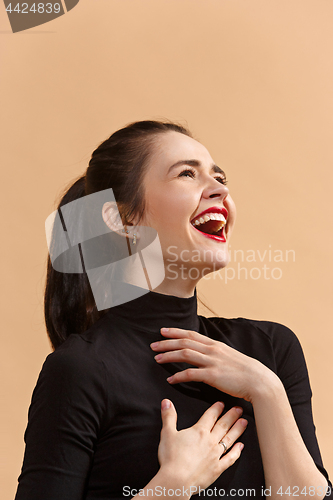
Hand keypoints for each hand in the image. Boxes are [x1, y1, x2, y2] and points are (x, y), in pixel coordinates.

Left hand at [151, 328, 275, 401]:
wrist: (259, 380)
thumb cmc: (245, 371)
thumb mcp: (229, 356)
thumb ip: (216, 354)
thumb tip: (206, 354)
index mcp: (215, 344)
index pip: (191, 334)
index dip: (175, 332)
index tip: (163, 331)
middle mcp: (212, 350)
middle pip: (184, 342)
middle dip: (166, 342)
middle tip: (153, 345)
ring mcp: (212, 361)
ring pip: (185, 354)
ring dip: (168, 356)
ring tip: (157, 359)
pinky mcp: (213, 375)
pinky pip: (191, 373)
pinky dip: (178, 376)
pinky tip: (170, 379)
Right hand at [158, 399, 246, 490]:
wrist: (177, 480)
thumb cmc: (171, 458)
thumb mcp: (167, 433)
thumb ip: (169, 416)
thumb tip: (167, 402)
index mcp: (199, 431)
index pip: (210, 416)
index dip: (216, 408)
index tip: (222, 404)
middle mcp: (210, 441)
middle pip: (223, 425)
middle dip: (231, 416)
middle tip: (239, 409)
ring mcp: (215, 455)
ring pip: (229, 439)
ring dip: (237, 430)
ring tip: (244, 422)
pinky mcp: (218, 468)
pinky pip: (230, 458)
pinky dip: (237, 452)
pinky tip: (241, 446)